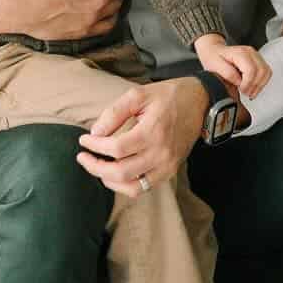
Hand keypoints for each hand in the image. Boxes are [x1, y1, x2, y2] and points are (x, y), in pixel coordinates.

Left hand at [75, 77, 207, 198]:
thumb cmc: (168, 96)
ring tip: (96, 167)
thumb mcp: (138, 94)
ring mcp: (167, 166)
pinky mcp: (170, 171)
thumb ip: (115, 113)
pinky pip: (144, 188)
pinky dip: (125, 186)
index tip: (83, 140)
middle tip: (82, 157)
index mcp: (153, 132)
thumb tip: (95, 133)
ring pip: (131, 187)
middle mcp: (161, 154)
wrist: (200, 102)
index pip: (116, 148)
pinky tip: (113, 174)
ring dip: (108, 180)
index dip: (95, 147)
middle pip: (120, 172)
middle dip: (95, 167)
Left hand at [193, 34, 271, 100]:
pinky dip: (262, 82)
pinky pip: (266, 72)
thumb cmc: (213, 57)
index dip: (247, 83)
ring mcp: (256, 55)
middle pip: (262, 71)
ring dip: (260, 85)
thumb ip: (228, 73)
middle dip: (255, 86)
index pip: (251, 70)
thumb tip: (239, 81)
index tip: (241, 90)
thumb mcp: (214, 66)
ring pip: (267, 72)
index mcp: (240, 53)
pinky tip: (253, 87)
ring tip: (249, 92)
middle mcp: (250, 52)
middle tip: (245, 93)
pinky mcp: (258, 60)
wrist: (213, 50)